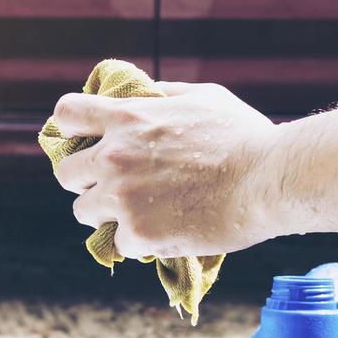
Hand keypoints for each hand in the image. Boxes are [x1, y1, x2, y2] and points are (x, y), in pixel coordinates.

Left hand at [51, 81, 281, 257]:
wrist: (271, 179)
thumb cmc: (245, 136)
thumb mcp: (202, 98)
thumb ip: (163, 97)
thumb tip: (142, 95)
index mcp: (126, 118)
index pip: (67, 114)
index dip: (71, 129)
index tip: (83, 140)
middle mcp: (114, 156)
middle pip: (66, 173)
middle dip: (85, 180)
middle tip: (110, 187)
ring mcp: (122, 196)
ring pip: (83, 212)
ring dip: (105, 214)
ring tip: (135, 214)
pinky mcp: (138, 233)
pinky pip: (118, 243)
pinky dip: (136, 241)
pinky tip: (161, 234)